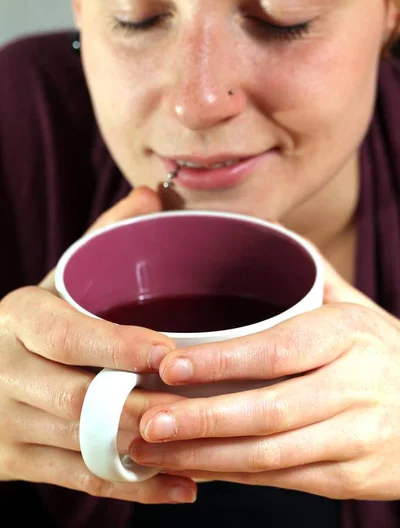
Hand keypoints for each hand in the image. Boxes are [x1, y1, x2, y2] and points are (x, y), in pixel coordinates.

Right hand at [0, 186, 196, 504]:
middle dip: (139, 407)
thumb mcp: (57, 279)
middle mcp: (5, 371)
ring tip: (204, 447)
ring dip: (143, 452)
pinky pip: (78, 481)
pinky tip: (181, 486)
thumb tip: (153, 195)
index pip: (67, 335)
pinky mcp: (14, 462)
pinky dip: (133, 488)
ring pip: (80, 446)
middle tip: (200, 407)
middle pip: (76, 400)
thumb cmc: (34, 324)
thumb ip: (103, 238)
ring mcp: (5, 423)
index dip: (118, 347)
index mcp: (20, 319)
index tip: (171, 355)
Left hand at [131, 255, 399, 500]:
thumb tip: (262, 229)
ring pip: (270, 455)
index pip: (279, 350)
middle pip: (269, 410)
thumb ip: (309, 273)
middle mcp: (353, 387)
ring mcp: (354, 437)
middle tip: (147, 419)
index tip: (170, 364)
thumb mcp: (356, 308)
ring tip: (152, 449)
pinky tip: (194, 467)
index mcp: (348, 334)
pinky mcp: (351, 477)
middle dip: (202, 419)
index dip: (222, 361)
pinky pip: (283, 480)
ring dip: (206, 455)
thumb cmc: (384, 352)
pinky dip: (233, 476)